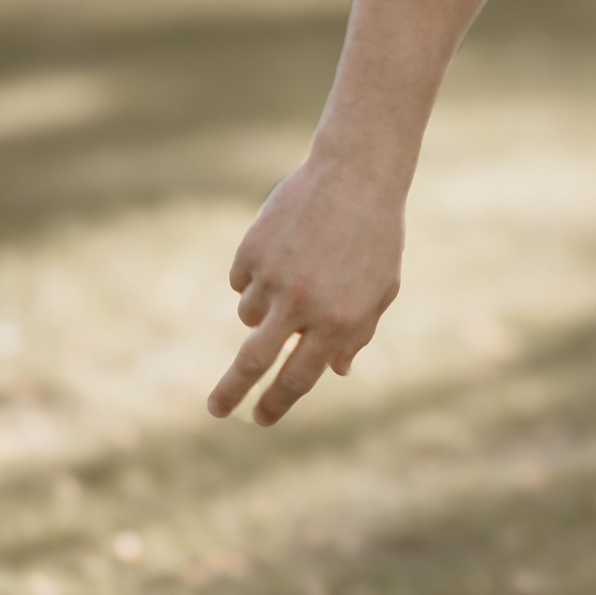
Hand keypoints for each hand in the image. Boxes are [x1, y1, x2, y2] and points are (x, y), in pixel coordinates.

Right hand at [208, 153, 406, 426]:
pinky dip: (254, 277)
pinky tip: (284, 249)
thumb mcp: (381, 290)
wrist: (355, 176)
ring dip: (261, 311)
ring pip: (247, 315)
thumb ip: (357, 333)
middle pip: (253, 362)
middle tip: (215, 409)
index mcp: (339, 320)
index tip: (261, 418)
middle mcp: (302, 303)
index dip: (278, 403)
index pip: (299, 378)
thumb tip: (333, 372)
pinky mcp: (252, 250)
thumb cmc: (376, 238)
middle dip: (231, 391)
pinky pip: (240, 280)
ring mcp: (273, 276)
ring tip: (295, 275)